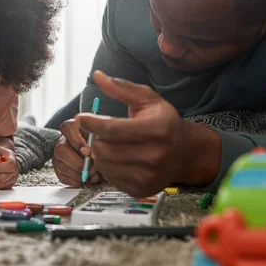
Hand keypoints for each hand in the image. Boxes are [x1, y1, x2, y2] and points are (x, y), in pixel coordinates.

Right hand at [52, 119, 102, 186]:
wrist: (103, 156)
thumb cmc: (102, 144)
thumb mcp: (104, 138)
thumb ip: (99, 142)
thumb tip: (94, 156)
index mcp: (74, 127)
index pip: (68, 128)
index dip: (76, 141)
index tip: (88, 152)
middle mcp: (63, 140)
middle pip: (60, 149)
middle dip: (77, 162)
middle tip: (91, 169)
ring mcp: (59, 155)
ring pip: (60, 164)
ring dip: (77, 173)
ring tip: (91, 176)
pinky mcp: (59, 168)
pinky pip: (62, 176)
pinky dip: (74, 181)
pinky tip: (85, 180)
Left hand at [75, 71, 220, 196]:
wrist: (185, 153)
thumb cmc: (163, 122)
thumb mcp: (147, 100)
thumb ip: (121, 88)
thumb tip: (97, 76)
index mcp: (157, 129)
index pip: (113, 129)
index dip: (92, 123)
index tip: (80, 117)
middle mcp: (155, 155)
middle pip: (105, 148)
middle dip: (96, 137)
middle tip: (100, 131)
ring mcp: (148, 175)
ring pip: (104, 164)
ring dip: (100, 152)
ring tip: (110, 143)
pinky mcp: (141, 189)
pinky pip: (110, 177)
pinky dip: (107, 166)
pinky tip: (118, 158)